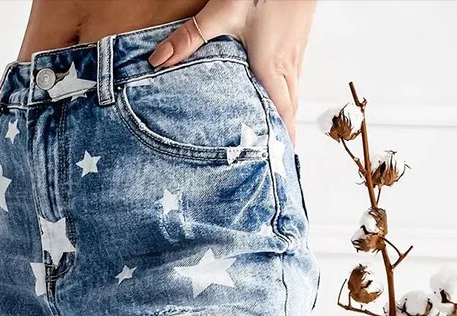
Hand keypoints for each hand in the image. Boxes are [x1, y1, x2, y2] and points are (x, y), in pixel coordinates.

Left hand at [148, 0, 316, 146]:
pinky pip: (296, 74)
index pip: (281, 113)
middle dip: (284, 132)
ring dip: (287, 112)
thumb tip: (158, 61)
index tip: (281, 160)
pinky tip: (277, 90)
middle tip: (277, 154)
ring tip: (276, 131)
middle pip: (290, 107)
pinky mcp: (298, 38)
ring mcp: (296, 50)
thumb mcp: (221, 12)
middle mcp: (288, 63)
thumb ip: (189, 38)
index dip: (282, 138)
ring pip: (295, 90)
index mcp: (270, 66)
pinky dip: (290, 90)